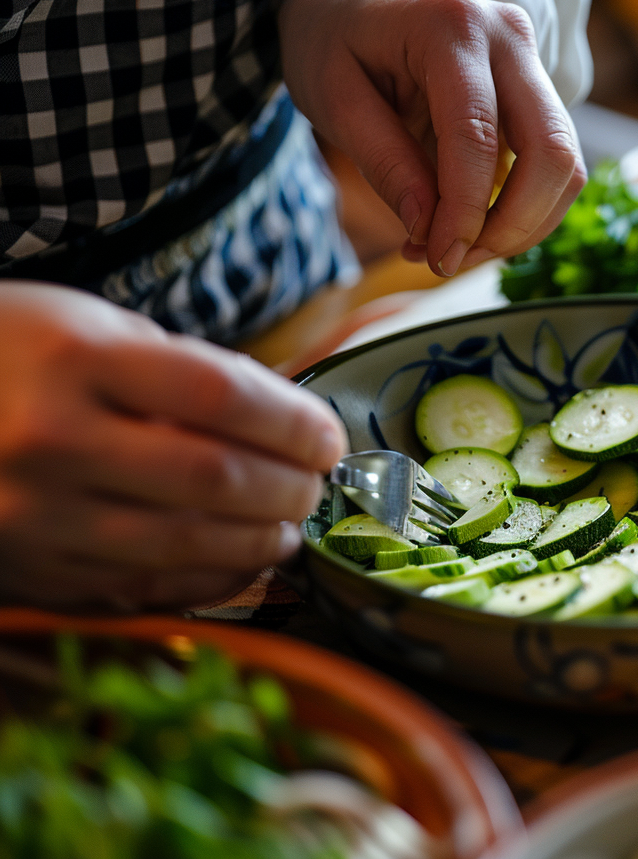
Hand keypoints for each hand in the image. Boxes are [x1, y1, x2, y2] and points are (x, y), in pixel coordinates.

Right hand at [0, 283, 347, 610]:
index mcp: (75, 360)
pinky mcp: (32, 572)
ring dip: (264, 540)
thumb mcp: (86, 327)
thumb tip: (282, 422)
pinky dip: (213, 578)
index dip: (295, 423)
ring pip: (189, 544)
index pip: (223, 397)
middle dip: (292, 488)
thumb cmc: (7, 356)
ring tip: (290, 524)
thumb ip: (182, 372)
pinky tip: (243, 561)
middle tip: (317, 484)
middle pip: (217, 478)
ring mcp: (38, 516)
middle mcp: (54, 441)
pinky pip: (146, 588)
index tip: (327, 437)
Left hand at [279, 0, 585, 275]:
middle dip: (513, 226)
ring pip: (565, 166)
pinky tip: (471, 224)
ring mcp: (533, 62)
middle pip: (551, 152)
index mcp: (451, 27)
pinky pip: (553, 166)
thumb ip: (384, 162)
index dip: (464, 211)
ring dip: (522, 225)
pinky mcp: (539, 93)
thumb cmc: (335, 40)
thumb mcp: (332, 98)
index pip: (477, 136)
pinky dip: (523, 210)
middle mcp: (509, 37)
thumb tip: (429, 231)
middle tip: (455, 260)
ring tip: (457, 247)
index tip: (438, 259)